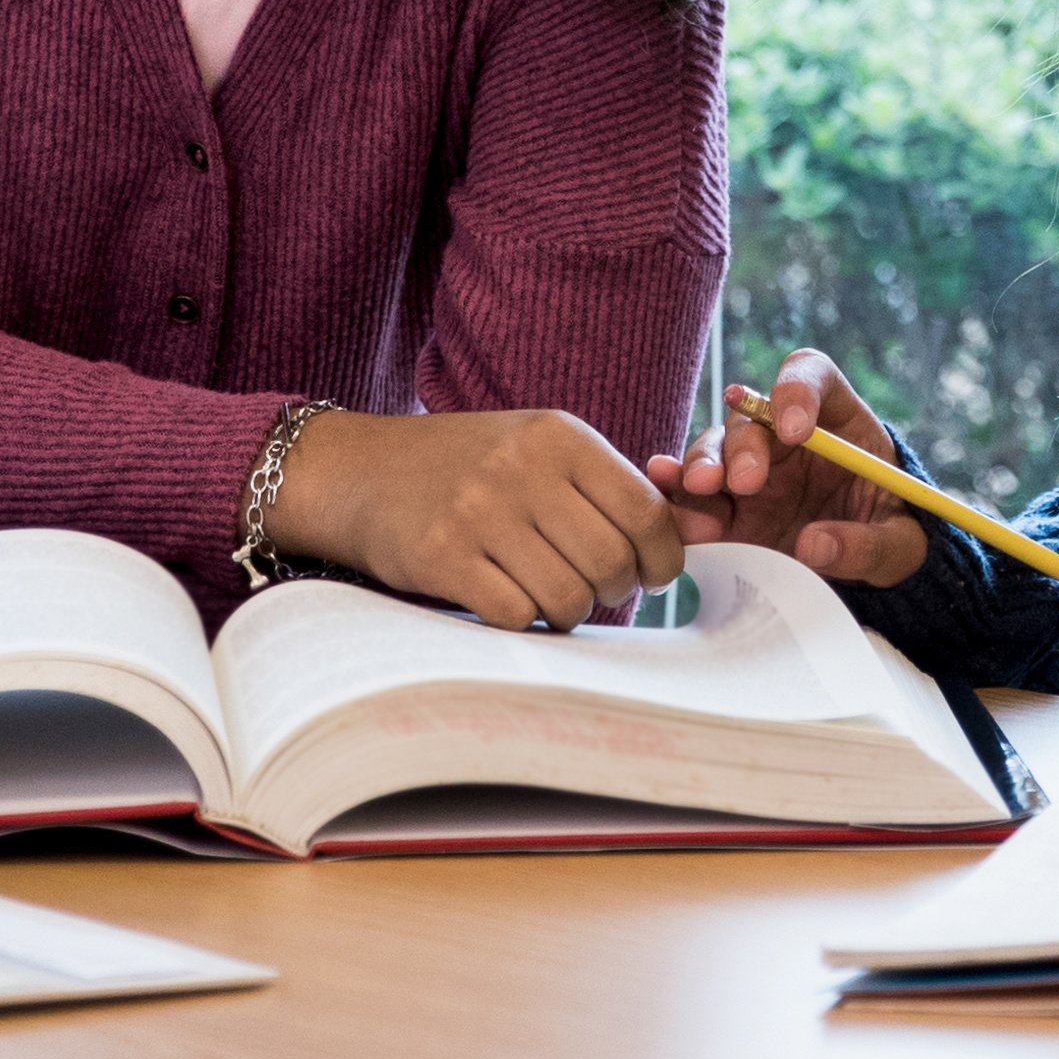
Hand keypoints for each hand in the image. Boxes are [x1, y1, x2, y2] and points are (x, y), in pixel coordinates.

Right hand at [267, 405, 682, 628]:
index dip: (663, 557)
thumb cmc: (467, 467)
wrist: (361, 471)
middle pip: (611, 561)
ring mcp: (479, 511)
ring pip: (567, 596)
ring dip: (569, 612)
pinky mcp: (442, 556)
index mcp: (558, 436)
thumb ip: (606, 486)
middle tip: (596, 591)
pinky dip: (523, 622)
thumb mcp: (537, 449)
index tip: (653, 575)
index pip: (645, 512)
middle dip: (614, 591)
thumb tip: (698, 534)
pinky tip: (508, 601)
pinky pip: (516, 615)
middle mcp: (522, 467)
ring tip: (551, 598)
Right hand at [638, 352, 940, 592]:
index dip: (798, 390)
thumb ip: (869, 544)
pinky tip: (662, 497)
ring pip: (713, 450)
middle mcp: (783, 436)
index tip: (798, 430)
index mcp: (836, 420)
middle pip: (752, 418)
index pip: (812, 376)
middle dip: (744, 445)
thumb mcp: (902, 547)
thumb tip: (814, 545)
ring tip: (703, 493)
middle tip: (745, 481)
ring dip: (702, 467)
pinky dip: (674, 494)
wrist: (868, 577)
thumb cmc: (890, 539)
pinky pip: (691, 494)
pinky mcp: (724, 508)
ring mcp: (749, 471)